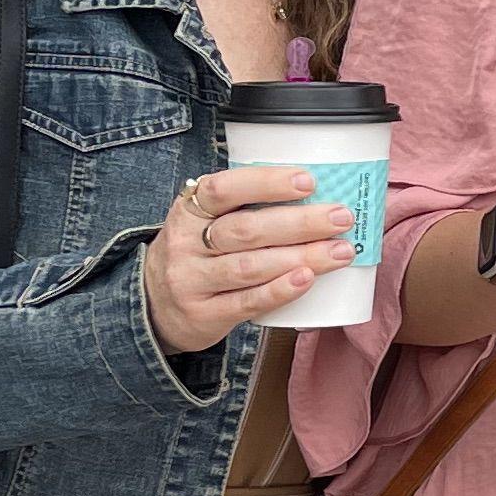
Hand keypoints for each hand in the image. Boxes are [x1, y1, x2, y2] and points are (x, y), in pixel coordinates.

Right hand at [142, 162, 349, 351]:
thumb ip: (242, 207)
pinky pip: (247, 302)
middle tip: (342, 217)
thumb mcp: (202, 223)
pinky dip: (280, 290)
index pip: (222, 189)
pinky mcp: (205, 314)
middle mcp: (186, 244)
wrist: (152, 307)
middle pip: (246, 230)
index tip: (308, 181)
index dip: (265, 183)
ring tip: (341, 251)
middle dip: (300, 222)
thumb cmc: (196, 254)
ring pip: (251, 266)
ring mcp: (193, 281)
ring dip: (302, 256)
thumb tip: (316, 193)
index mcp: (188, 211)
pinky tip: (308, 279)